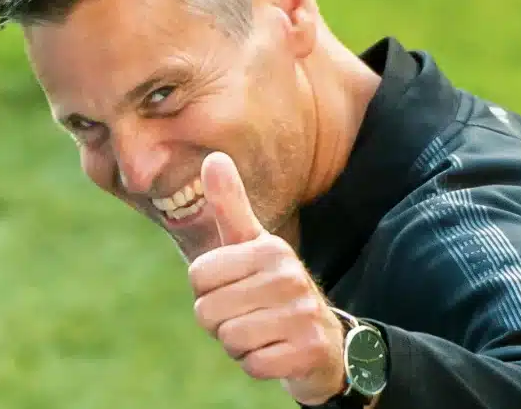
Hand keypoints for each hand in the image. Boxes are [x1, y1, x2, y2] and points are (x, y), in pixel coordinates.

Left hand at [187, 152, 346, 405]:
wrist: (323, 341)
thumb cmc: (272, 287)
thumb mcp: (252, 244)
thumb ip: (230, 203)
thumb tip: (214, 156)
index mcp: (270, 248)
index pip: (198, 276)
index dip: (207, 290)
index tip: (234, 288)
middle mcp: (290, 276)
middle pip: (207, 311)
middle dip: (220, 321)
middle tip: (249, 315)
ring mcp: (303, 315)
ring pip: (229, 338)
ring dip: (238, 344)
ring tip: (263, 332)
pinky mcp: (308, 351)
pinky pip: (253, 364)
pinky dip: (256, 364)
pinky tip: (276, 351)